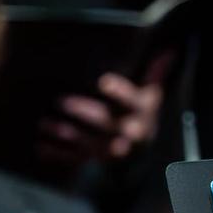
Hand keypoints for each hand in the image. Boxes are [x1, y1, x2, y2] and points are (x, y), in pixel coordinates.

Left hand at [37, 57, 171, 167]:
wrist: (139, 153)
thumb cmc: (141, 115)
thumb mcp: (151, 96)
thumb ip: (156, 75)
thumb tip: (170, 50)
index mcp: (142, 114)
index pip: (132, 101)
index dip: (119, 92)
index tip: (103, 81)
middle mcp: (129, 134)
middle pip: (108, 124)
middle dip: (84, 113)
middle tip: (62, 100)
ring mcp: (112, 151)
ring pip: (90, 144)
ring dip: (67, 135)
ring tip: (46, 123)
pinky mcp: (97, 162)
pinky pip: (77, 160)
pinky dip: (58, 155)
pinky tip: (41, 146)